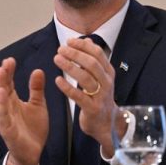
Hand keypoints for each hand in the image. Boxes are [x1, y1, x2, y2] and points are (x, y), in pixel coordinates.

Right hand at [0, 57, 47, 164]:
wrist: (33, 153)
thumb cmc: (32, 129)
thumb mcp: (38, 105)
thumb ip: (36, 89)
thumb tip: (38, 70)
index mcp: (12, 101)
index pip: (8, 83)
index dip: (9, 72)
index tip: (11, 60)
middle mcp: (6, 107)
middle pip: (2, 88)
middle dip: (3, 76)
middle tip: (5, 63)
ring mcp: (5, 119)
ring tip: (1, 74)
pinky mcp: (7, 130)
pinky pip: (3, 116)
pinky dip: (1, 105)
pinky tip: (2, 95)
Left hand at [53, 37, 116, 155]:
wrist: (107, 124)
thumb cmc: (99, 97)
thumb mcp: (100, 77)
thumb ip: (93, 59)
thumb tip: (87, 40)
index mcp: (108, 72)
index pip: (98, 54)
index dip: (83, 46)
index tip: (68, 41)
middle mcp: (107, 83)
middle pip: (92, 64)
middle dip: (75, 54)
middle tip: (60, 49)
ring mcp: (101, 96)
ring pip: (86, 78)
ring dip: (70, 67)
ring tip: (57, 59)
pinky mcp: (92, 109)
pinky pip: (79, 96)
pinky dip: (67, 87)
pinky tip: (57, 80)